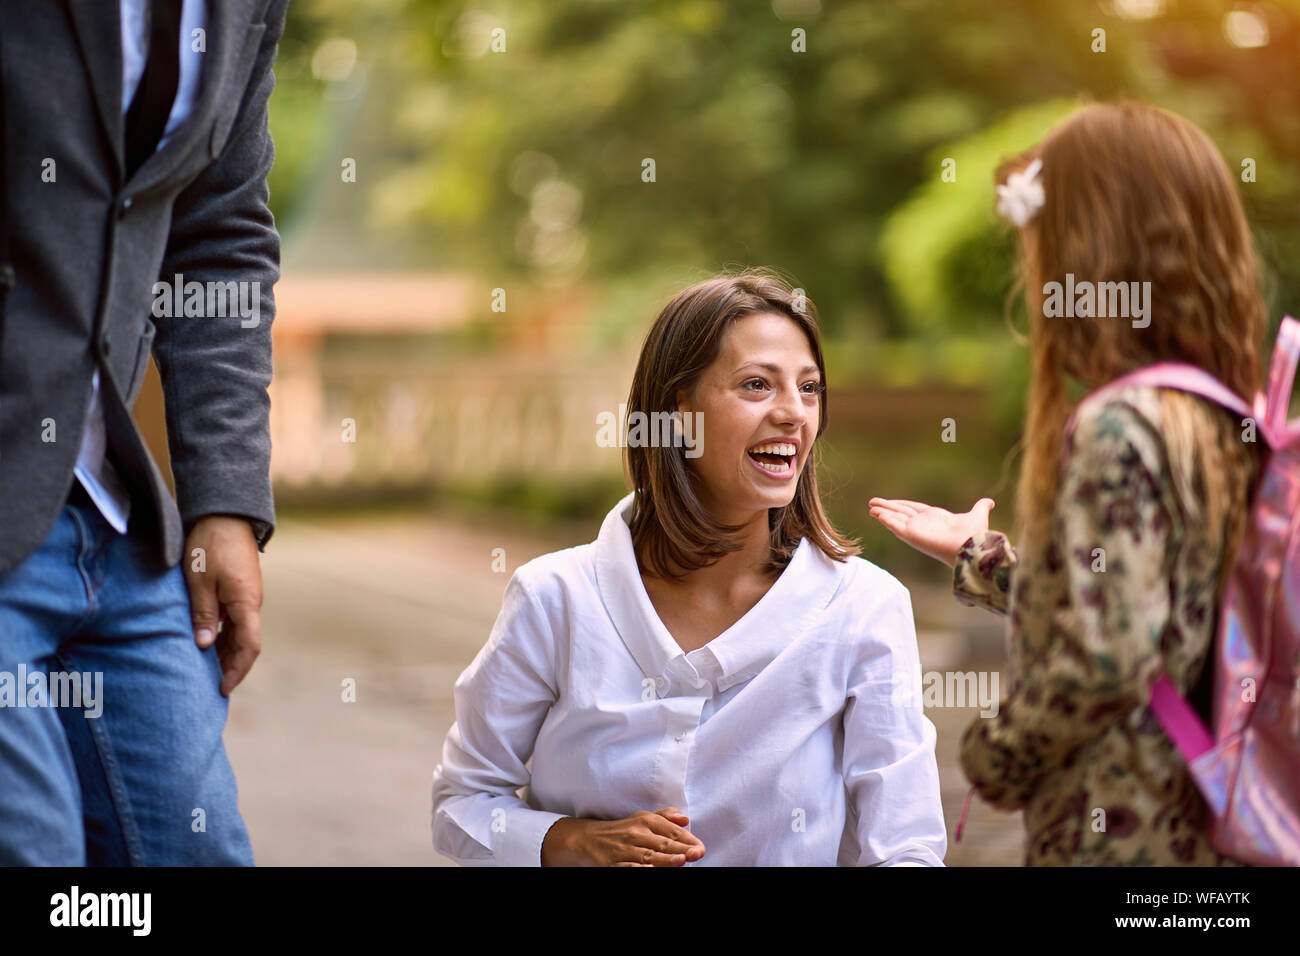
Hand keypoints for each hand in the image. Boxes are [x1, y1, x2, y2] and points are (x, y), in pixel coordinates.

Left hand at [184, 515, 263, 696]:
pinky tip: (205, 642)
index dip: (237, 670)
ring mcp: (246, 596)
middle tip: (210, 686)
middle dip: (229, 666)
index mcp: (246, 603)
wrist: (224, 514)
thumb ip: (203, 614)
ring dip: (223, 651)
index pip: (249, 646)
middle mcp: (251, 603)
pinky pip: (233, 620)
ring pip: (238, 633)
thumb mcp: (200, 580)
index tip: (222, 688)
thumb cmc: (210, 545)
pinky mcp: (238, 590)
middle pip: (245, 643)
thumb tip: (203, 646)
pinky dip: (221, 636)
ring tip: (204, 669)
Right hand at [541, 807, 705, 865]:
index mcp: (645, 821)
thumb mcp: (642, 819)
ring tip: (681, 861)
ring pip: (647, 855)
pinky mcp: (612, 864)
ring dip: (664, 859)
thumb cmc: (622, 830)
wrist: (587, 838)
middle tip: (697, 853)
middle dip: (681, 849)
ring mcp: (624, 849)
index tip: (700, 847)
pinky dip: (638, 869)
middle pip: (662, 843)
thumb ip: (665, 818)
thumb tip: (685, 818)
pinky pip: (627, 867)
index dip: (686, 839)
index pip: (669, 830)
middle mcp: (635, 833)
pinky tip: (650, 870)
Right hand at [868, 497, 995, 567]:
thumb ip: (980, 507)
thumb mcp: (978, 515)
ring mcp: (916, 530)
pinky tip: (876, 513)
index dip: (902, 505)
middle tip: (873, 502)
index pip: (914, 509)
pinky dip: (885, 519)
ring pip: (895, 518)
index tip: (891, 502)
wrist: (969, 546)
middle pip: (901, 512)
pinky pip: (894, 524)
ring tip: (871, 506)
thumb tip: (990, 502)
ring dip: (883, 512)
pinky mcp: (911, 534)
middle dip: (888, 507)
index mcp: (935, 518)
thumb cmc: (974, 534)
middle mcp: (923, 524)